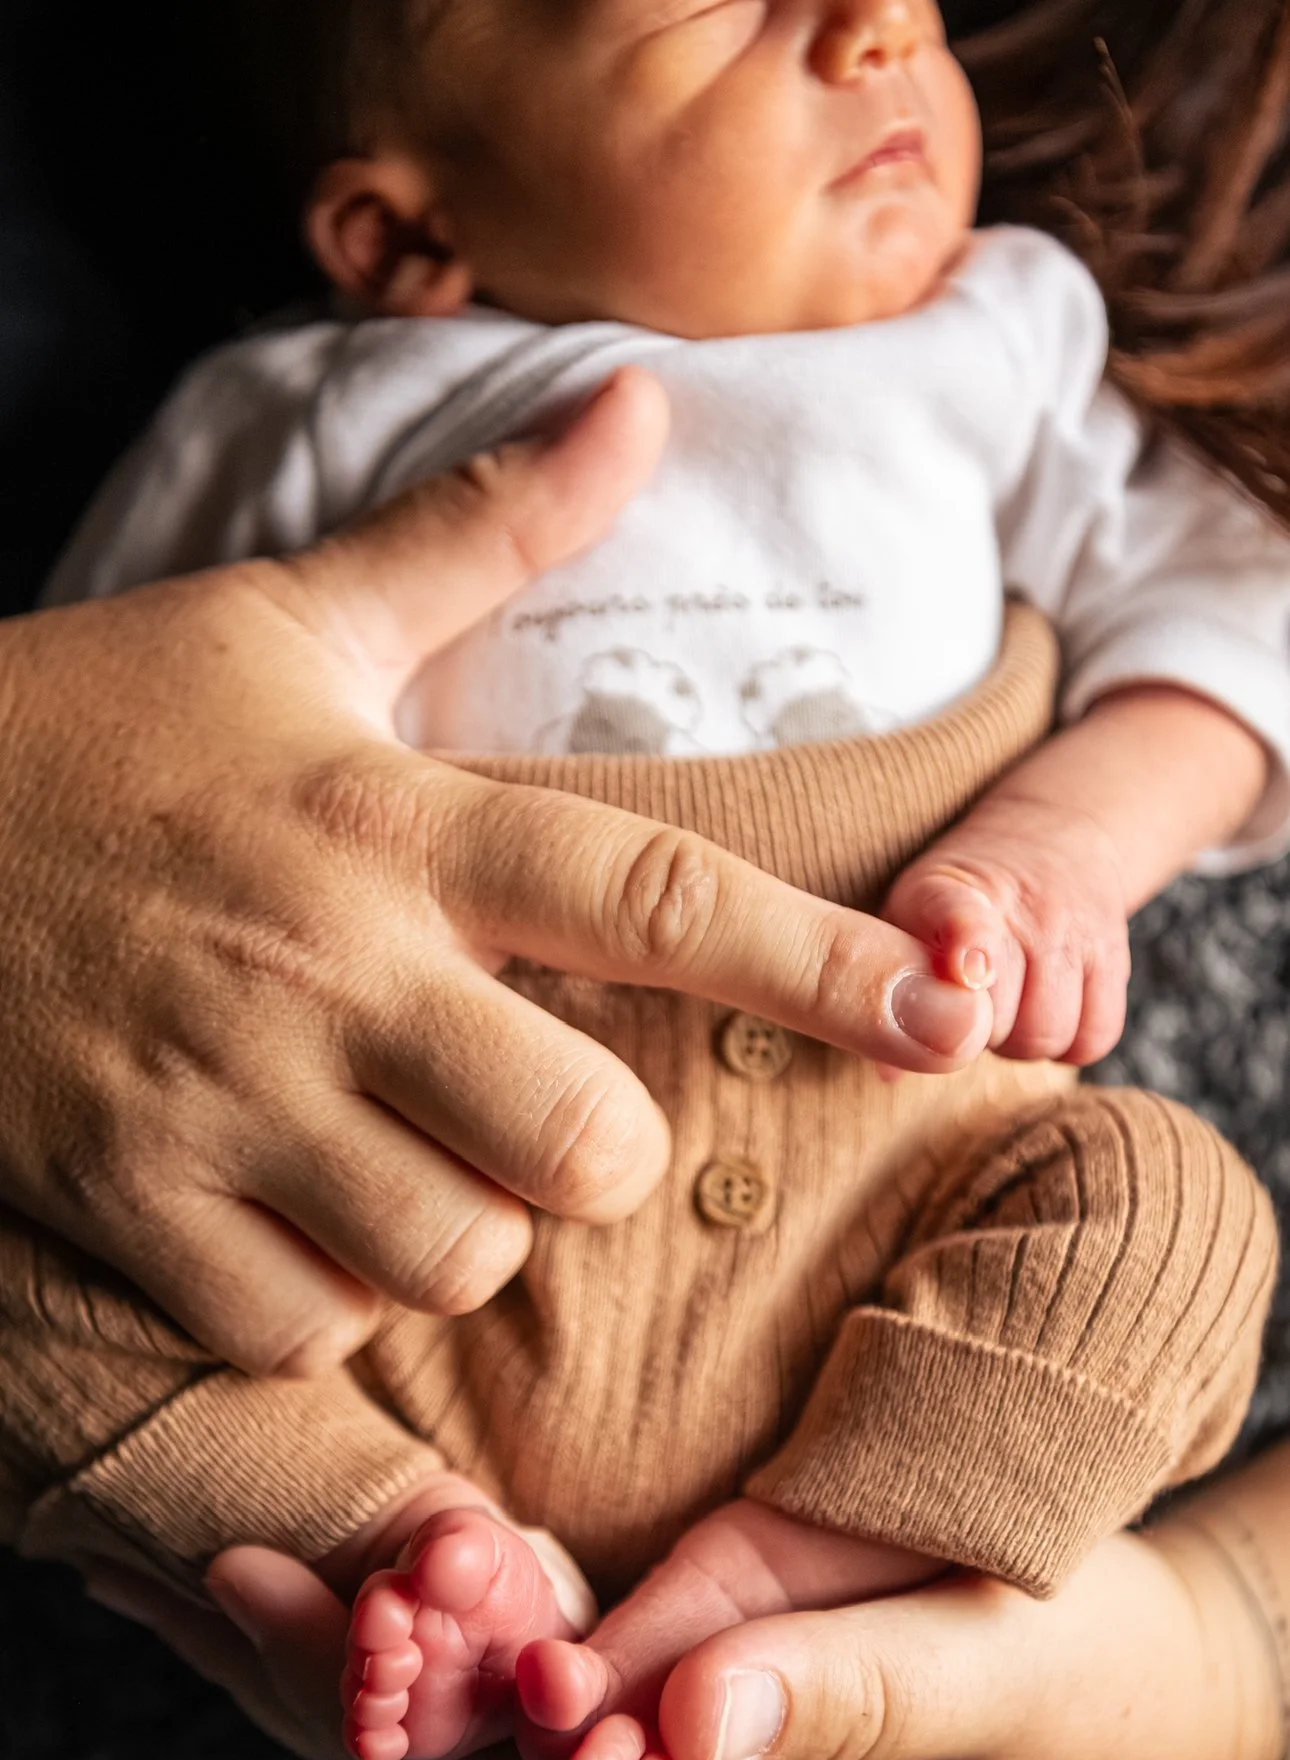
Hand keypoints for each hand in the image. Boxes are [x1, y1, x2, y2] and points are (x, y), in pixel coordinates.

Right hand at [0, 368, 990, 1374]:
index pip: (656, 896)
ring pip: (450, 1259)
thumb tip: (644, 406)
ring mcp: (217, 1094)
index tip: (951, 1012)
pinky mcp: (121, 1197)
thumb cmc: (103, 722)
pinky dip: (325, 1298)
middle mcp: (327, 966)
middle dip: (587, 1157)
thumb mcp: (294, 617)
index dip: (825, 963)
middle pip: (578, 1148)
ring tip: (388, 1153)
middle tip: (522, 1107)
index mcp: (395, 822)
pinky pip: (302, 1324)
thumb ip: (484, 530)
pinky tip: (285, 1213)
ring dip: (454, 1232)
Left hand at [84, 1496, 1286, 1759]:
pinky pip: (505, 1654)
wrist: (1118, 1680)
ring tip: (200, 1555)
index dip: (396, 1701)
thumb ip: (835, 1700)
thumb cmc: (1066, 1686)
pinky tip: (344, 1556)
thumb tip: (670, 1724)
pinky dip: (412, 1608)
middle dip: (314, 1667)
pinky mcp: (649, 1675)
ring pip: (451, 1711)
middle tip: (189, 1555)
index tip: (299, 1592)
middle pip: (439, 1758)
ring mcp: (637, 1744)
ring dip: (335, 1639)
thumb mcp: (980, 1681)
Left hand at [884, 790, 1130, 1064]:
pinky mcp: (1115, 956)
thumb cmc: (956, 905)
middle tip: (966, 1006)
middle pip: (1001, 1017)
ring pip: (1049, 1034)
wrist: (1049, 842)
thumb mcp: (910, 922)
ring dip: (1020, 1040)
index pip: (962, 913)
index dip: (967, 940)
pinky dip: (1068, 1043)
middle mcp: (1018, 907)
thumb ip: (891, 989)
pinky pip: (1094, 1038)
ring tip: (1005, 1007)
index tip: (968, 971)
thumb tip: (888, 1073)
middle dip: (976, 1031)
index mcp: (946, 893)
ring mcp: (1072, 930)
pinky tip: (1043, 1013)